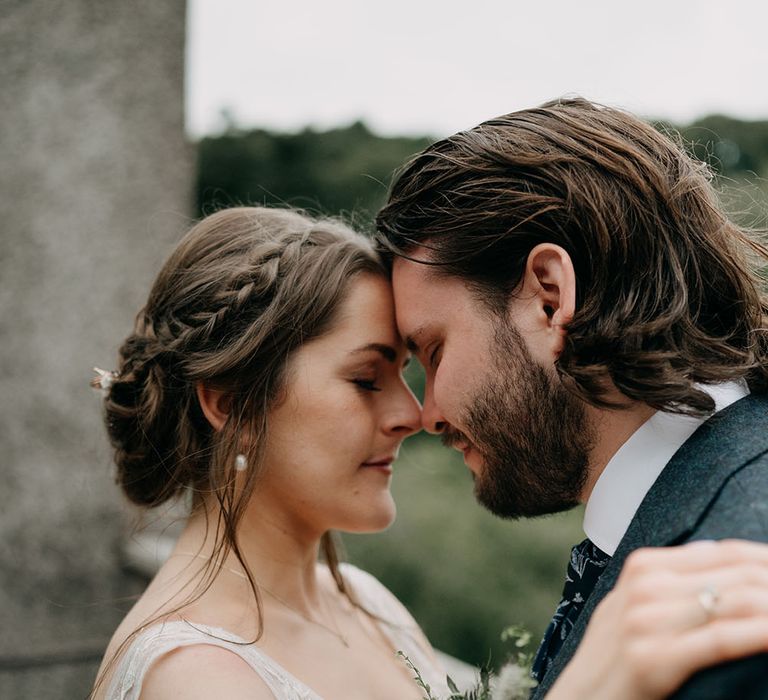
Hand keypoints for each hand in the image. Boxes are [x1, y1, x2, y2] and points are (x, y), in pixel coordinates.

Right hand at [547, 540, 767, 699]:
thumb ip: (670, 581)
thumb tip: (720, 553)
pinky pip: (724, 639)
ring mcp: (647, 620)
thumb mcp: (634, 606)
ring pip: (739, 602)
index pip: (727, 551)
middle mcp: (645, 585)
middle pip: (739, 574)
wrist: (580, 699)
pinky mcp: (654, 658)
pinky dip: (762, 633)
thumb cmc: (614, 659)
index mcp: (644, 566)